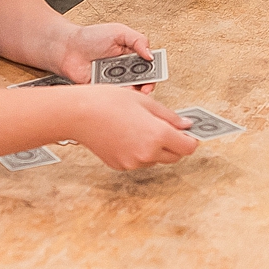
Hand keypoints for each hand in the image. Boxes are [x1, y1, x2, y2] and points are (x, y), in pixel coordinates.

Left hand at [53, 23, 154, 88]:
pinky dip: (118, 94)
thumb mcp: (119, 32)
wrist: (67, 47)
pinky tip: (118, 89)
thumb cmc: (90, 37)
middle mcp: (124, 69)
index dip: (155, 71)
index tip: (156, 73)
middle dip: (146, 85)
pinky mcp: (103, 89)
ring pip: (130, 90)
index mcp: (131, 55)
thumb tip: (151, 55)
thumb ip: (138, 40)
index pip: (149, 66)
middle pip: (142, 81)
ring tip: (132, 88)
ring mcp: (114, 80)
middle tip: (146, 87)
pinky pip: (114, 96)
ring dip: (132, 90)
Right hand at [68, 86, 197, 168]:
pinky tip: (126, 134)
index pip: (188, 147)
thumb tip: (186, 125)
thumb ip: (169, 116)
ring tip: (139, 127)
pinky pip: (138, 161)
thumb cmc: (107, 102)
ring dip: (155, 147)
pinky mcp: (120, 166)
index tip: (188, 132)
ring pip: (155, 159)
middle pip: (175, 156)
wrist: (77, 114)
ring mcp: (133, 163)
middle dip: (175, 144)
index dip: (190, 139)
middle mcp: (147, 154)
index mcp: (158, 136)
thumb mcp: (145, 102)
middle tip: (164, 127)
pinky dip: (139, 151)